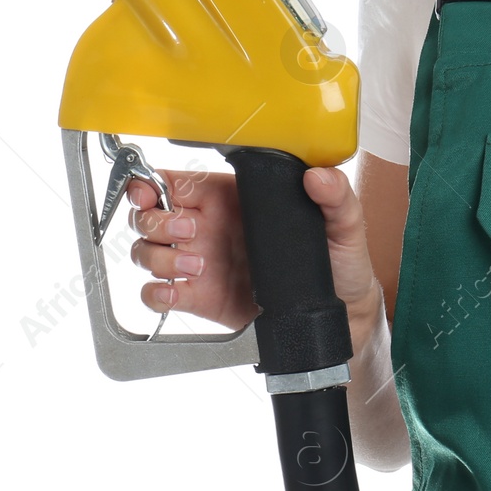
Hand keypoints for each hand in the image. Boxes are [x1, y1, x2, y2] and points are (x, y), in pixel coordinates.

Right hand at [127, 164, 385, 346]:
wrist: (340, 313)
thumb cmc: (337, 262)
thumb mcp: (344, 225)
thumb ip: (336, 197)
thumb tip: (319, 177)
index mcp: (230, 199)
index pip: (174, 181)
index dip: (150, 183)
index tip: (150, 191)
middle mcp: (207, 228)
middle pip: (149, 215)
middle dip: (157, 221)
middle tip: (191, 233)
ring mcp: (199, 264)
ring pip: (146, 252)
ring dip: (159, 258)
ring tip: (197, 268)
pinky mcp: (199, 299)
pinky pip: (156, 294)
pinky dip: (156, 294)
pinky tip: (180, 292)